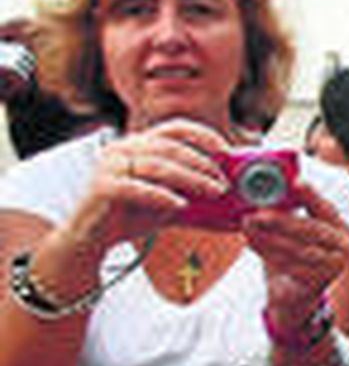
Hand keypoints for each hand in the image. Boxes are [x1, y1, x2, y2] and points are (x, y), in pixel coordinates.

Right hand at [63, 120, 229, 252]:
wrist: (93, 237)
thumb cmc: (133, 215)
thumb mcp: (173, 207)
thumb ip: (201, 206)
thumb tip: (238, 215)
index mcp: (140, 144)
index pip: (175, 128)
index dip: (203, 135)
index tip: (227, 150)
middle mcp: (123, 148)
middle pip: (171, 147)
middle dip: (203, 164)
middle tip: (225, 183)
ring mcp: (110, 166)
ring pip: (158, 165)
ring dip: (191, 178)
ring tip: (215, 192)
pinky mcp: (102, 187)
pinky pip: (136, 187)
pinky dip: (161, 195)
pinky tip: (180, 204)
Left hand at [246, 180, 348, 322]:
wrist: (293, 296)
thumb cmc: (292, 257)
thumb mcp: (293, 233)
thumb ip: (286, 213)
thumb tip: (263, 192)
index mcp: (340, 228)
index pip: (326, 208)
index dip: (311, 195)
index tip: (295, 182)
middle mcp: (343, 247)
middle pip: (311, 229)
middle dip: (281, 219)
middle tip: (256, 213)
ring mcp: (334, 267)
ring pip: (299, 249)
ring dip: (269, 237)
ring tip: (248, 227)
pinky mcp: (319, 283)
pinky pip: (291, 266)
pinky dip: (268, 253)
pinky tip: (252, 243)